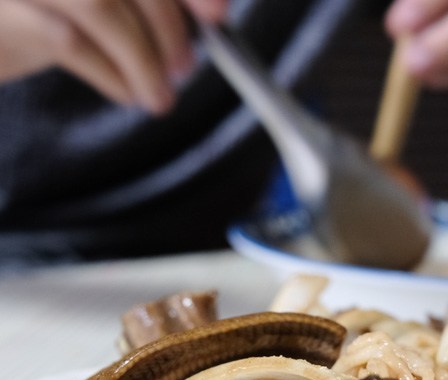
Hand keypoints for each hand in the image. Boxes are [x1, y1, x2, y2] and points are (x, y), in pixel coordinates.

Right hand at [0, 0, 226, 113]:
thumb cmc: (33, 12)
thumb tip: (211, 11)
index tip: (218, 16)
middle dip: (167, 25)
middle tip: (184, 68)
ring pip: (99, 6)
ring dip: (142, 60)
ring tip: (157, 94)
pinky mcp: (0, 14)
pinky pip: (68, 41)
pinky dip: (111, 74)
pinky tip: (125, 92)